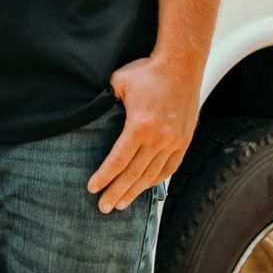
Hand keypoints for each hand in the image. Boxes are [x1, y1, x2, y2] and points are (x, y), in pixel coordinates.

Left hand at [87, 54, 201, 213]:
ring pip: (151, 175)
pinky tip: (144, 188)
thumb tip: (89, 112)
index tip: (92, 189)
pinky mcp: (184, 141)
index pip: (117, 161)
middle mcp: (158, 138)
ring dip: (135, 191)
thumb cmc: (147, 72)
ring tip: (121, 204)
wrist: (182, 65)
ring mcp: (174, 141)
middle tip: (103, 208)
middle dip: (116, 192)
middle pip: (133, 174)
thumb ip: (104, 100)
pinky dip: (155, 180)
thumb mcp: (118, 82)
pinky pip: (169, 168)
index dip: (104, 177)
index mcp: (139, 126)